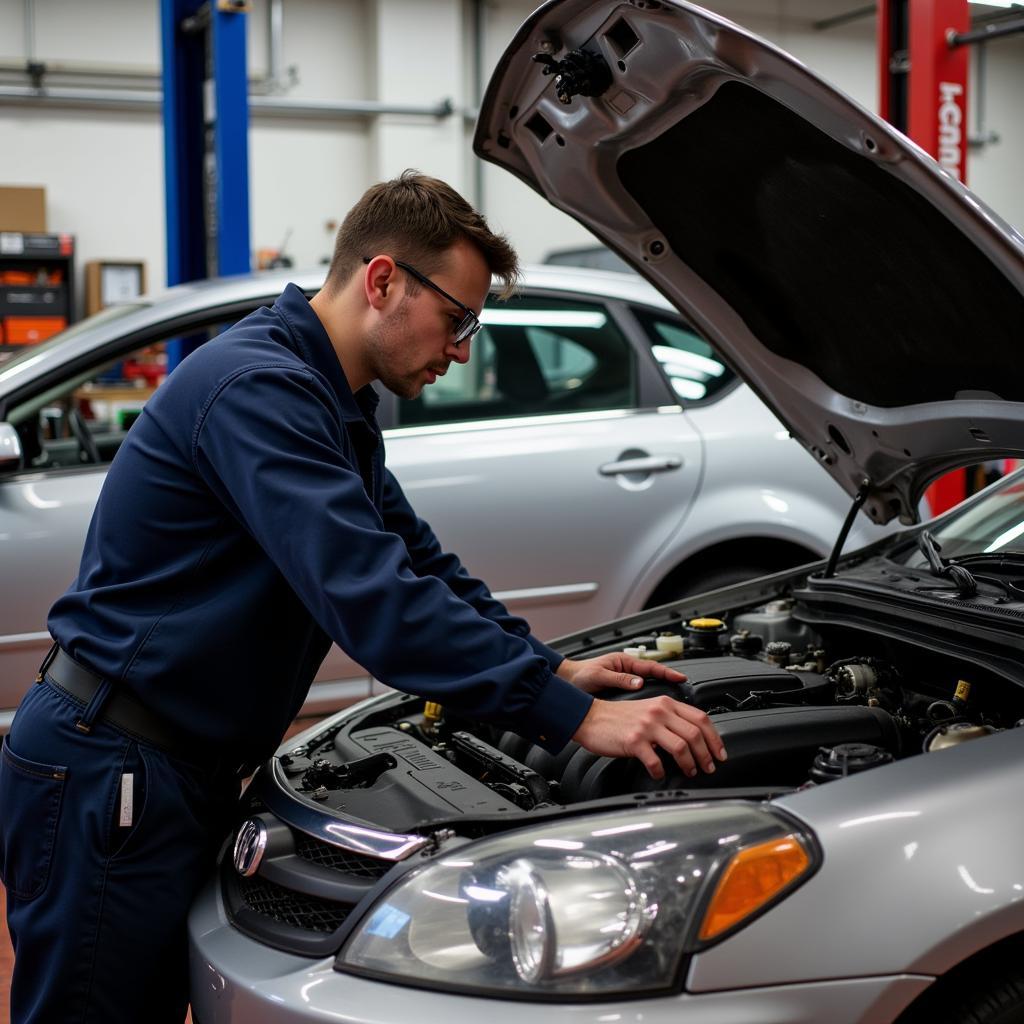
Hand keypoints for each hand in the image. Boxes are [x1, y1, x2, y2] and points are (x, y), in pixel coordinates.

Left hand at [556, 653, 686, 694]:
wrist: (567, 682)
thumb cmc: (580, 676)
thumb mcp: (598, 676)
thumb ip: (618, 679)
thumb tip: (638, 683)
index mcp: (624, 662)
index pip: (651, 666)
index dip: (668, 673)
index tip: (681, 678)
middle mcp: (627, 670)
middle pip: (655, 675)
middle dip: (670, 682)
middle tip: (686, 690)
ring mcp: (626, 679)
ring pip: (649, 686)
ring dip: (661, 694)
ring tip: (676, 703)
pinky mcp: (622, 691)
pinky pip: (641, 695)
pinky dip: (650, 701)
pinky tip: (656, 711)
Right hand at [571, 695, 726, 780]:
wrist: (591, 717)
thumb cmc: (619, 716)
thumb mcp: (648, 708)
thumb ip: (669, 717)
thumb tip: (692, 737)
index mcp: (665, 703)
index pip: (701, 718)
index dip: (715, 738)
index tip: (719, 753)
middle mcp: (659, 712)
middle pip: (695, 734)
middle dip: (707, 755)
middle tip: (708, 767)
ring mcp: (647, 726)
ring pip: (681, 747)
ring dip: (690, 764)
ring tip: (689, 771)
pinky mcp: (634, 741)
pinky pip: (656, 761)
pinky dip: (661, 772)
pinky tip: (659, 774)